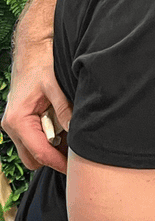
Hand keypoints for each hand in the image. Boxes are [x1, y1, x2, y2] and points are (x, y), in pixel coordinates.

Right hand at [2, 33, 71, 173]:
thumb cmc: (41, 65)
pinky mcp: (19, 121)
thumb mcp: (55, 87)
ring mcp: (13, 125)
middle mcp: (11, 126)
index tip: (75, 169)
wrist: (31, 51)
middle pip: (32, 159)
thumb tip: (76, 132)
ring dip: (49, 149)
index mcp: (18, 120)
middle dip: (52, 159)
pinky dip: (46, 139)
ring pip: (31, 151)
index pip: (39, 152)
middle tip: (75, 154)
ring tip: (69, 140)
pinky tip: (62, 130)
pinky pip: (31, 140)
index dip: (58, 162)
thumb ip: (64, 110)